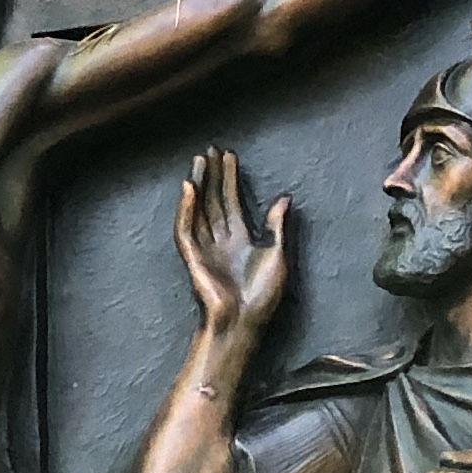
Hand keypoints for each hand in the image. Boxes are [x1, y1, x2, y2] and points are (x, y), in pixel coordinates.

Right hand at [173, 148, 293, 345]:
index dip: (230, 179)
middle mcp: (220, 240)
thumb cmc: (263, 296)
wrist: (245, 323)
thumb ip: (278, 225)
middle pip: (214, 200)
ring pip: (199, 209)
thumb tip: (285, 197)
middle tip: (211, 150)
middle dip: (213, 175)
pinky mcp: (193, 258)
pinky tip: (189, 189)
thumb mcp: (278, 255)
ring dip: (198, 185)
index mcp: (241, 240)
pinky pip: (186, 230)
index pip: (232, 202)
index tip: (230, 157)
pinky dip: (186, 209)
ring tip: (200, 161)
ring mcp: (205, 248)